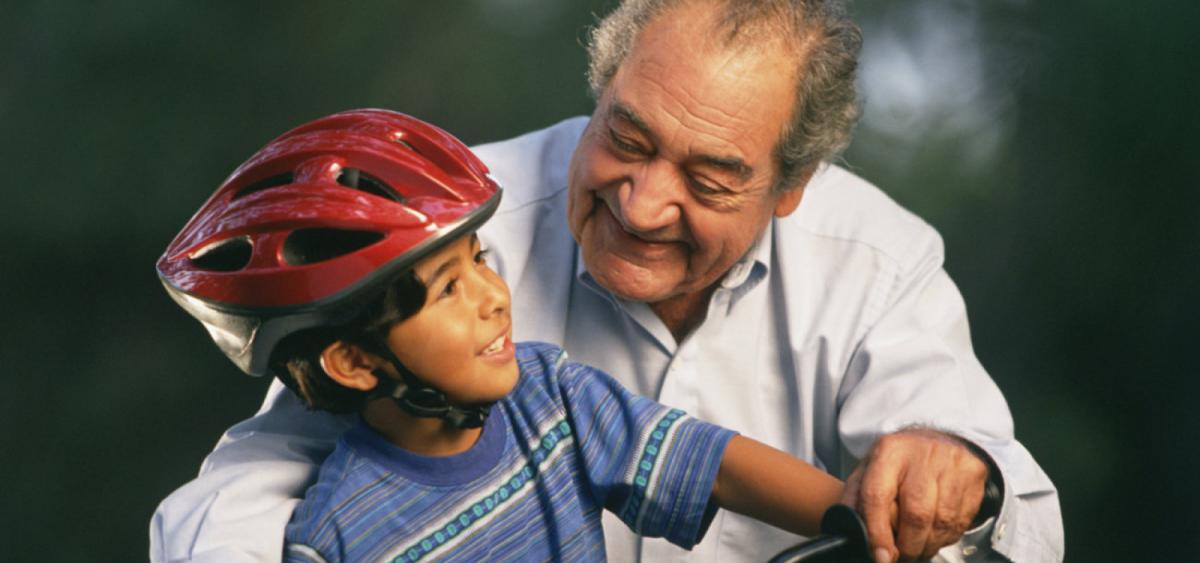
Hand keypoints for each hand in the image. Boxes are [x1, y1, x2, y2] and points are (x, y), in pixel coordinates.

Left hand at [841, 428, 988, 562]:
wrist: (941, 437)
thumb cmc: (901, 459)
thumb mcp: (870, 468)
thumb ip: (856, 498)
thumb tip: (850, 530)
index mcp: (889, 452)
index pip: (878, 496)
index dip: (878, 532)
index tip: (880, 555)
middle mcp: (922, 455)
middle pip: (916, 514)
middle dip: (908, 546)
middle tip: (901, 556)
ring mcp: (951, 464)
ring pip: (941, 522)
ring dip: (927, 545)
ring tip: (917, 547)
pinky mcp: (974, 476)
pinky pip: (961, 521)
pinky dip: (946, 537)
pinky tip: (935, 534)